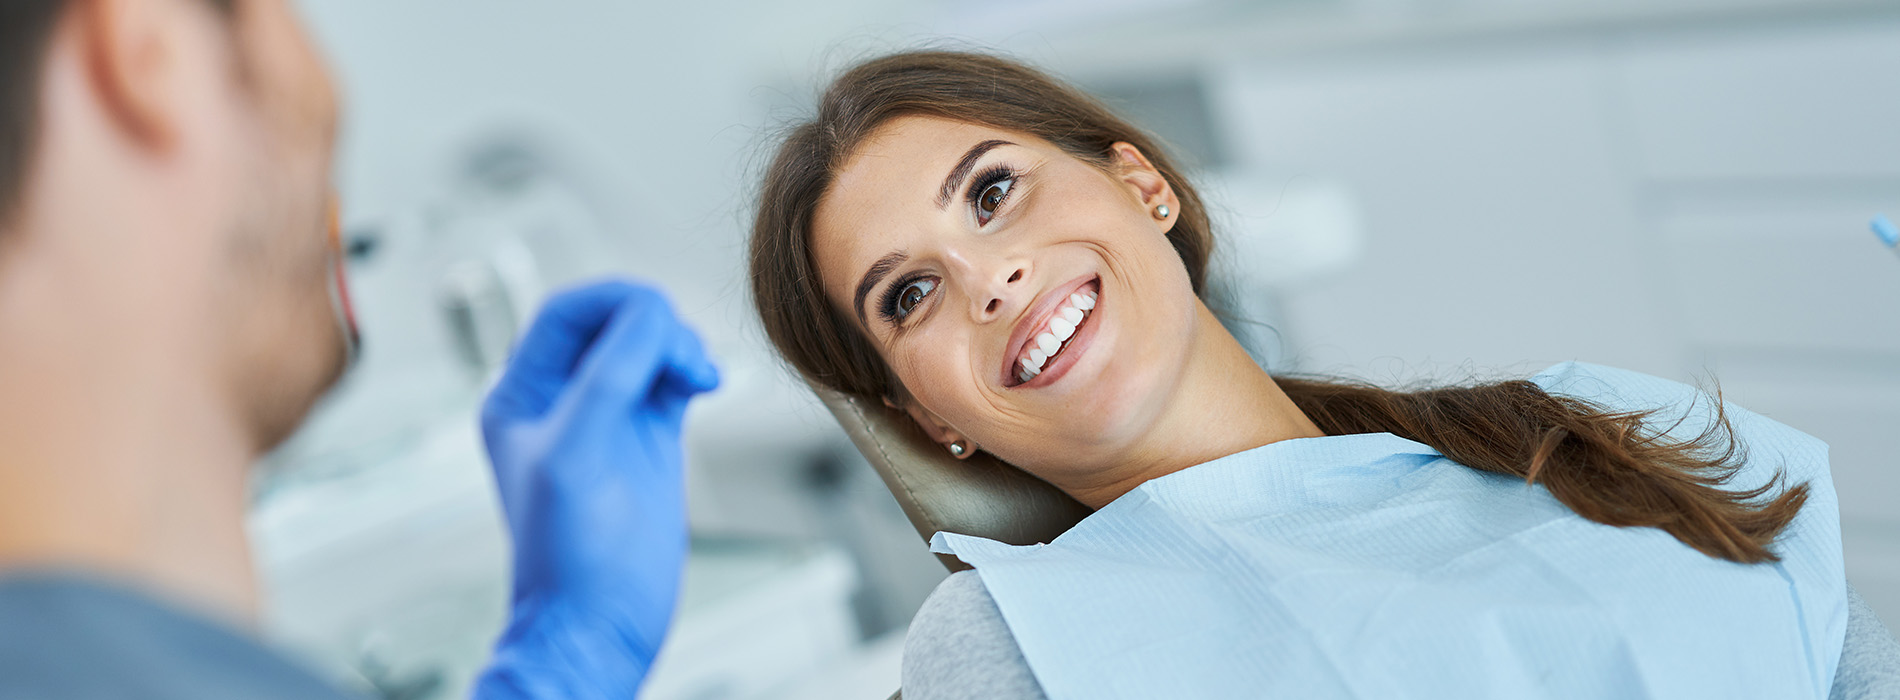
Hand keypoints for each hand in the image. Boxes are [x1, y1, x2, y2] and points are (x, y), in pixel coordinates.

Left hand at [472, 279, 717, 699]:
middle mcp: (562, 398)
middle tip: (683, 355)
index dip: (614, 300)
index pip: (566, 313)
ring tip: (697, 375)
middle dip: (654, 324)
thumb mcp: (576, 453)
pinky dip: (693, 367)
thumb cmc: (567, 556)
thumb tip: (651, 314)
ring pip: (647, 344)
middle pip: (613, 321)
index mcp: (521, 394)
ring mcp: (609, 416)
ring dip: (679, 344)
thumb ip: (608, 376)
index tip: (658, 313)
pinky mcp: (649, 437)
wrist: (599, 623)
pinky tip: (706, 383)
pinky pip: (671, 376)